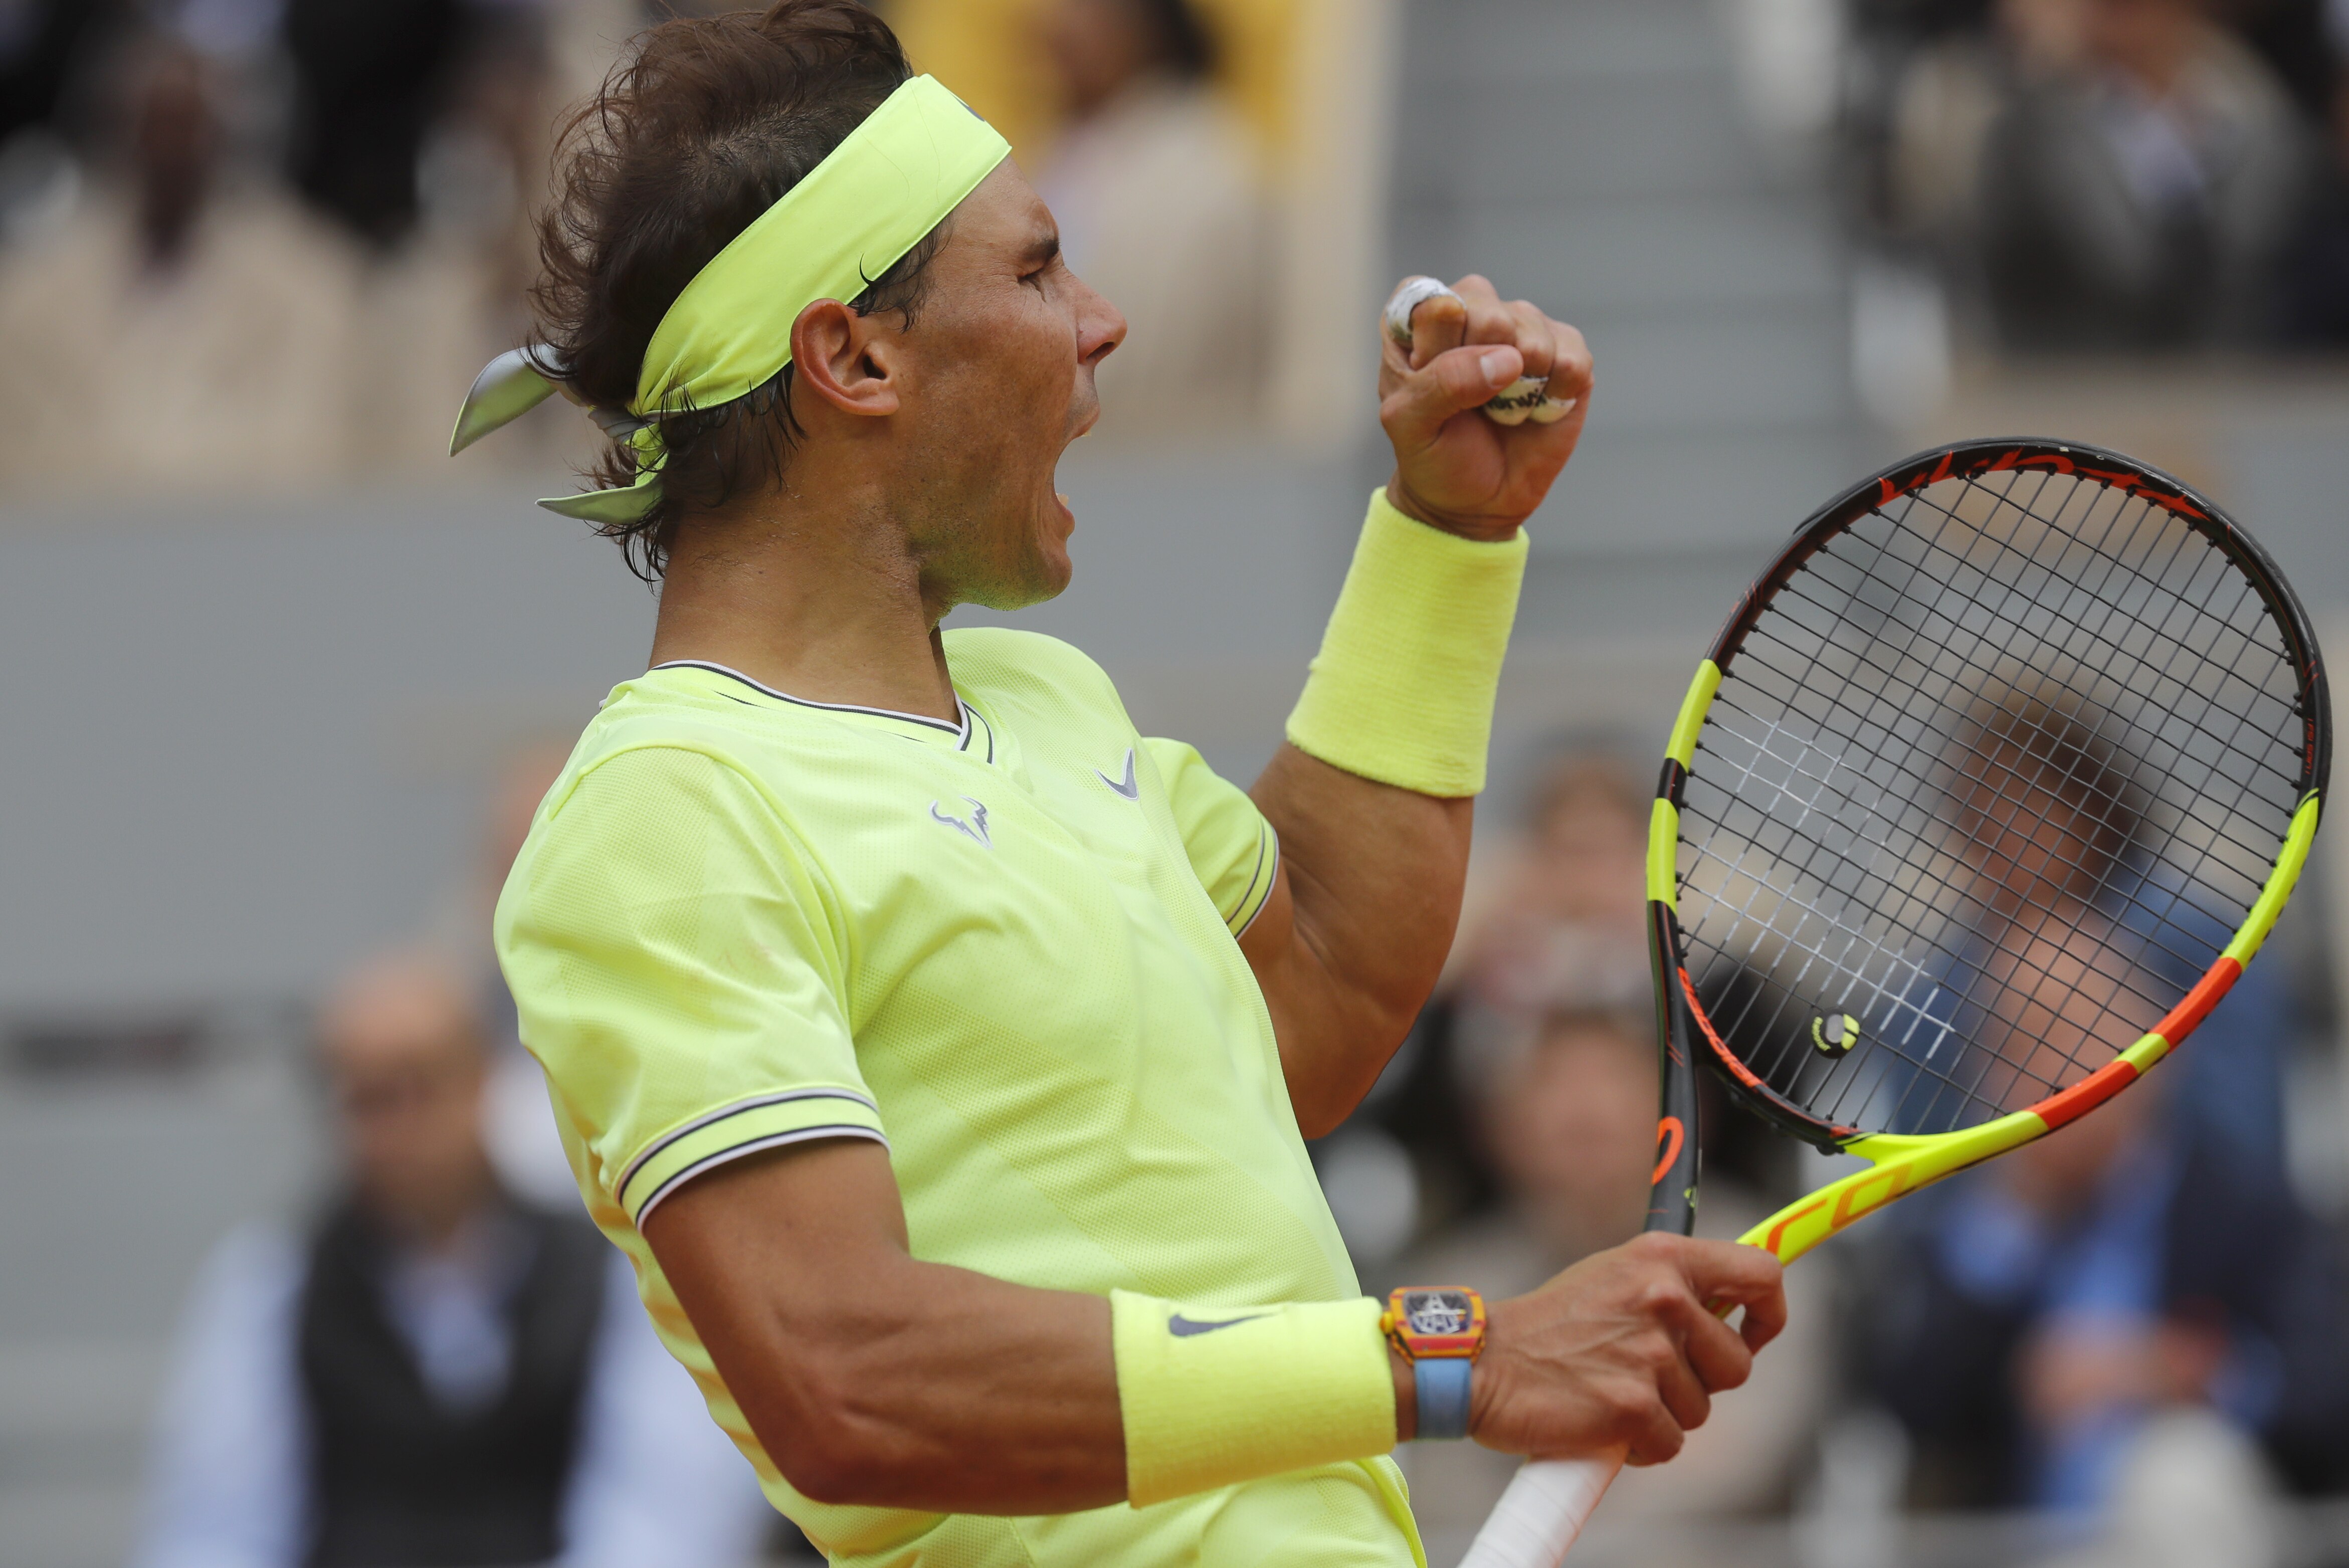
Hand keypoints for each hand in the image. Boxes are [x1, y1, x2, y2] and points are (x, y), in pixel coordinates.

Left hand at [1378, 274, 1593, 541]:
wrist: (1477, 501)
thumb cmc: (1434, 455)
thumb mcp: (1410, 427)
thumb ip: (1443, 383)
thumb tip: (1510, 358)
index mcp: (1420, 320)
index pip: (1434, 303)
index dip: (1438, 349)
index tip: (1431, 384)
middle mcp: (1474, 309)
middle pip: (1487, 312)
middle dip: (1480, 369)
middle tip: (1472, 403)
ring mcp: (1523, 326)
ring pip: (1532, 333)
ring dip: (1519, 389)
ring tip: (1502, 409)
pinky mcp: (1565, 350)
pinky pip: (1573, 358)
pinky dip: (1556, 395)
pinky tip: (1536, 411)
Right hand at [1466, 1233, 1785, 1464]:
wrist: (1482, 1362)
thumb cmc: (1548, 1324)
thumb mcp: (1613, 1276)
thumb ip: (1671, 1287)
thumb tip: (1731, 1311)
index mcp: (1662, 1258)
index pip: (1761, 1271)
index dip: (1770, 1312)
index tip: (1753, 1332)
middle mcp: (1662, 1299)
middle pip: (1736, 1364)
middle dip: (1701, 1382)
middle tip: (1648, 1375)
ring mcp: (1649, 1354)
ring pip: (1701, 1410)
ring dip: (1663, 1414)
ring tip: (1612, 1391)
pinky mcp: (1632, 1406)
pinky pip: (1670, 1444)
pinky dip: (1640, 1446)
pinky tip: (1603, 1421)